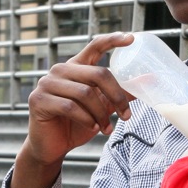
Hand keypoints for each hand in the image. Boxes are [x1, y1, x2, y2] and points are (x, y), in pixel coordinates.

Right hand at [12, 32, 134, 187]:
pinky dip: (86, 119)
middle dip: (116, 96)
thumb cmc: (77, 124)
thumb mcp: (103, 107)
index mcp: (76, 67)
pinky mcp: (38, 100)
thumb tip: (149, 80)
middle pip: (97, 74)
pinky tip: (93, 128)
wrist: (52, 147)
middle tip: (126, 115)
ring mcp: (47, 84)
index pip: (95, 46)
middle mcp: (60, 70)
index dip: (113, 40)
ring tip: (107, 128)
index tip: (131, 39)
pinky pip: (69, 107)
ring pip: (85, 93)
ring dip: (101, 114)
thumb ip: (120, 94)